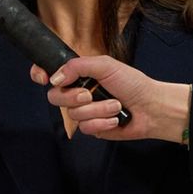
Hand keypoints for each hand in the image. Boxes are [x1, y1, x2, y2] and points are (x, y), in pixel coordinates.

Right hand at [32, 56, 189, 142]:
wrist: (153, 107)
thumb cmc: (133, 83)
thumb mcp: (105, 65)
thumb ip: (76, 66)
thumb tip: (54, 78)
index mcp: (78, 75)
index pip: (49, 73)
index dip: (39, 74)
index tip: (43, 78)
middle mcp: (77, 93)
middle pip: (54, 97)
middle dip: (73, 97)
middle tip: (90, 94)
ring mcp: (84, 111)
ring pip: (73, 114)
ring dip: (97, 110)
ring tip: (115, 105)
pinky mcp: (93, 128)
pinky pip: (85, 128)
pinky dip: (102, 122)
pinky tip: (114, 119)